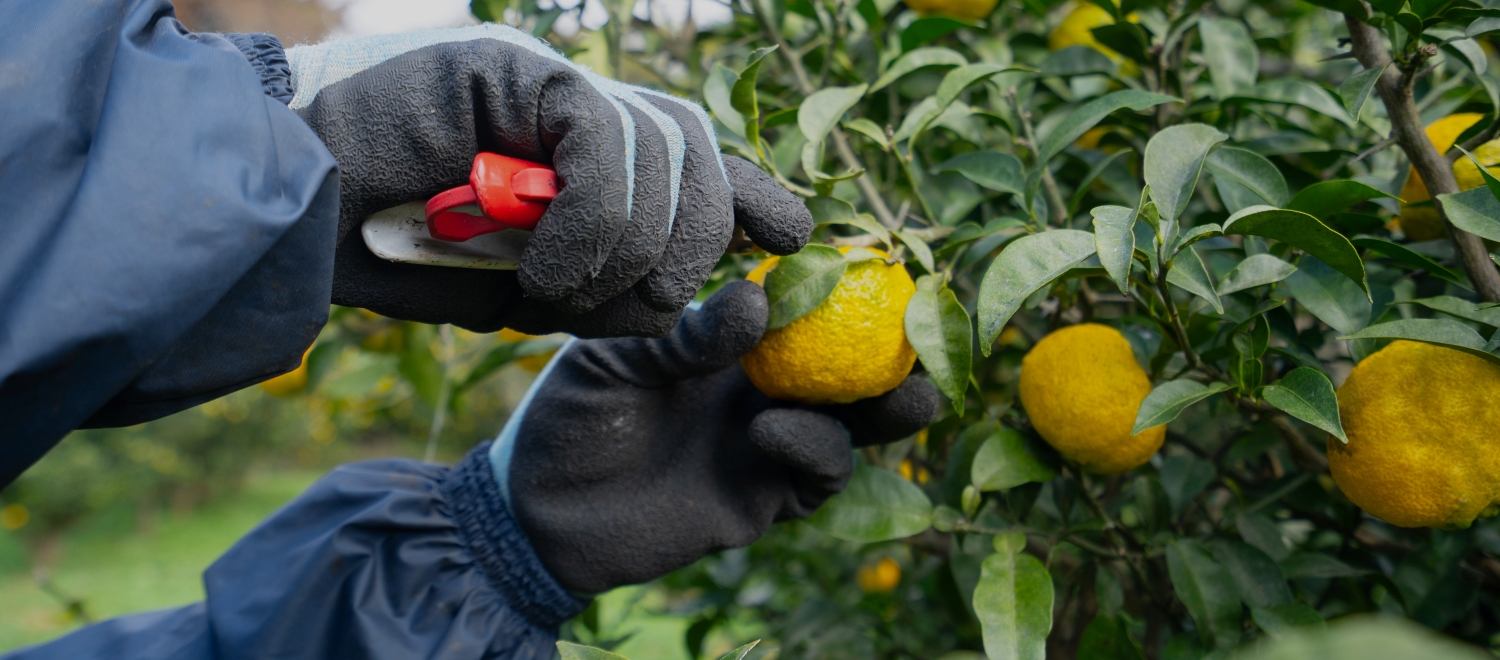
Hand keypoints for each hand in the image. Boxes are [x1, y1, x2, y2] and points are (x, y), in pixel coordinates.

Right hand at [286, 26, 810, 335]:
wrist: (278, 206)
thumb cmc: (386, 251)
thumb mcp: (517, 287)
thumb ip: (598, 282)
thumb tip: (677, 297)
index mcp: (580, 146)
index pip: (688, 152)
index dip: (746, 188)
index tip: (791, 233)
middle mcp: (574, 102)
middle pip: (695, 146)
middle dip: (698, 237)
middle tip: (657, 302)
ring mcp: (548, 73)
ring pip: (664, 144)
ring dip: (635, 243)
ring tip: (570, 293)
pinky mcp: (517, 62)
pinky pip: (604, 139)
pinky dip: (591, 221)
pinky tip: (544, 272)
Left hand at [501, 281, 941, 592]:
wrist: (540, 510)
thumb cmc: (571, 415)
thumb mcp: (619, 357)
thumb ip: (687, 334)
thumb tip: (759, 301)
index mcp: (730, 341)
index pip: (802, 305)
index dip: (842, 283)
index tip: (870, 255)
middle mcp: (761, 386)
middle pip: (850, 363)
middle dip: (897, 348)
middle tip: (925, 328)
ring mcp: (767, 442)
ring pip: (852, 423)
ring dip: (885, 405)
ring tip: (905, 389)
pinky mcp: (764, 497)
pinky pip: (816, 471)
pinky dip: (812, 446)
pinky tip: (773, 427)